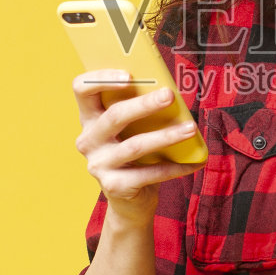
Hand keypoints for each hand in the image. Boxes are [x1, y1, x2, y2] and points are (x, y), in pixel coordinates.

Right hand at [72, 69, 205, 224]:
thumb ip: (140, 110)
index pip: (82, 89)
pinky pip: (148, 173)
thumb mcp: (131, 129)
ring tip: (190, 128)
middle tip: (169, 96)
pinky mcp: (114, 186)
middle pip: (114, 116)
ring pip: (135, 145)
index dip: (101, 78)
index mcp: (89, 118)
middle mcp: (88, 140)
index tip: (130, 75)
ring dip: (166, 136)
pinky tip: (193, 162)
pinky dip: (174, 167)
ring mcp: (98, 164)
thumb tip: (169, 91)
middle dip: (144, 104)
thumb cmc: (135, 155)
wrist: (130, 199)